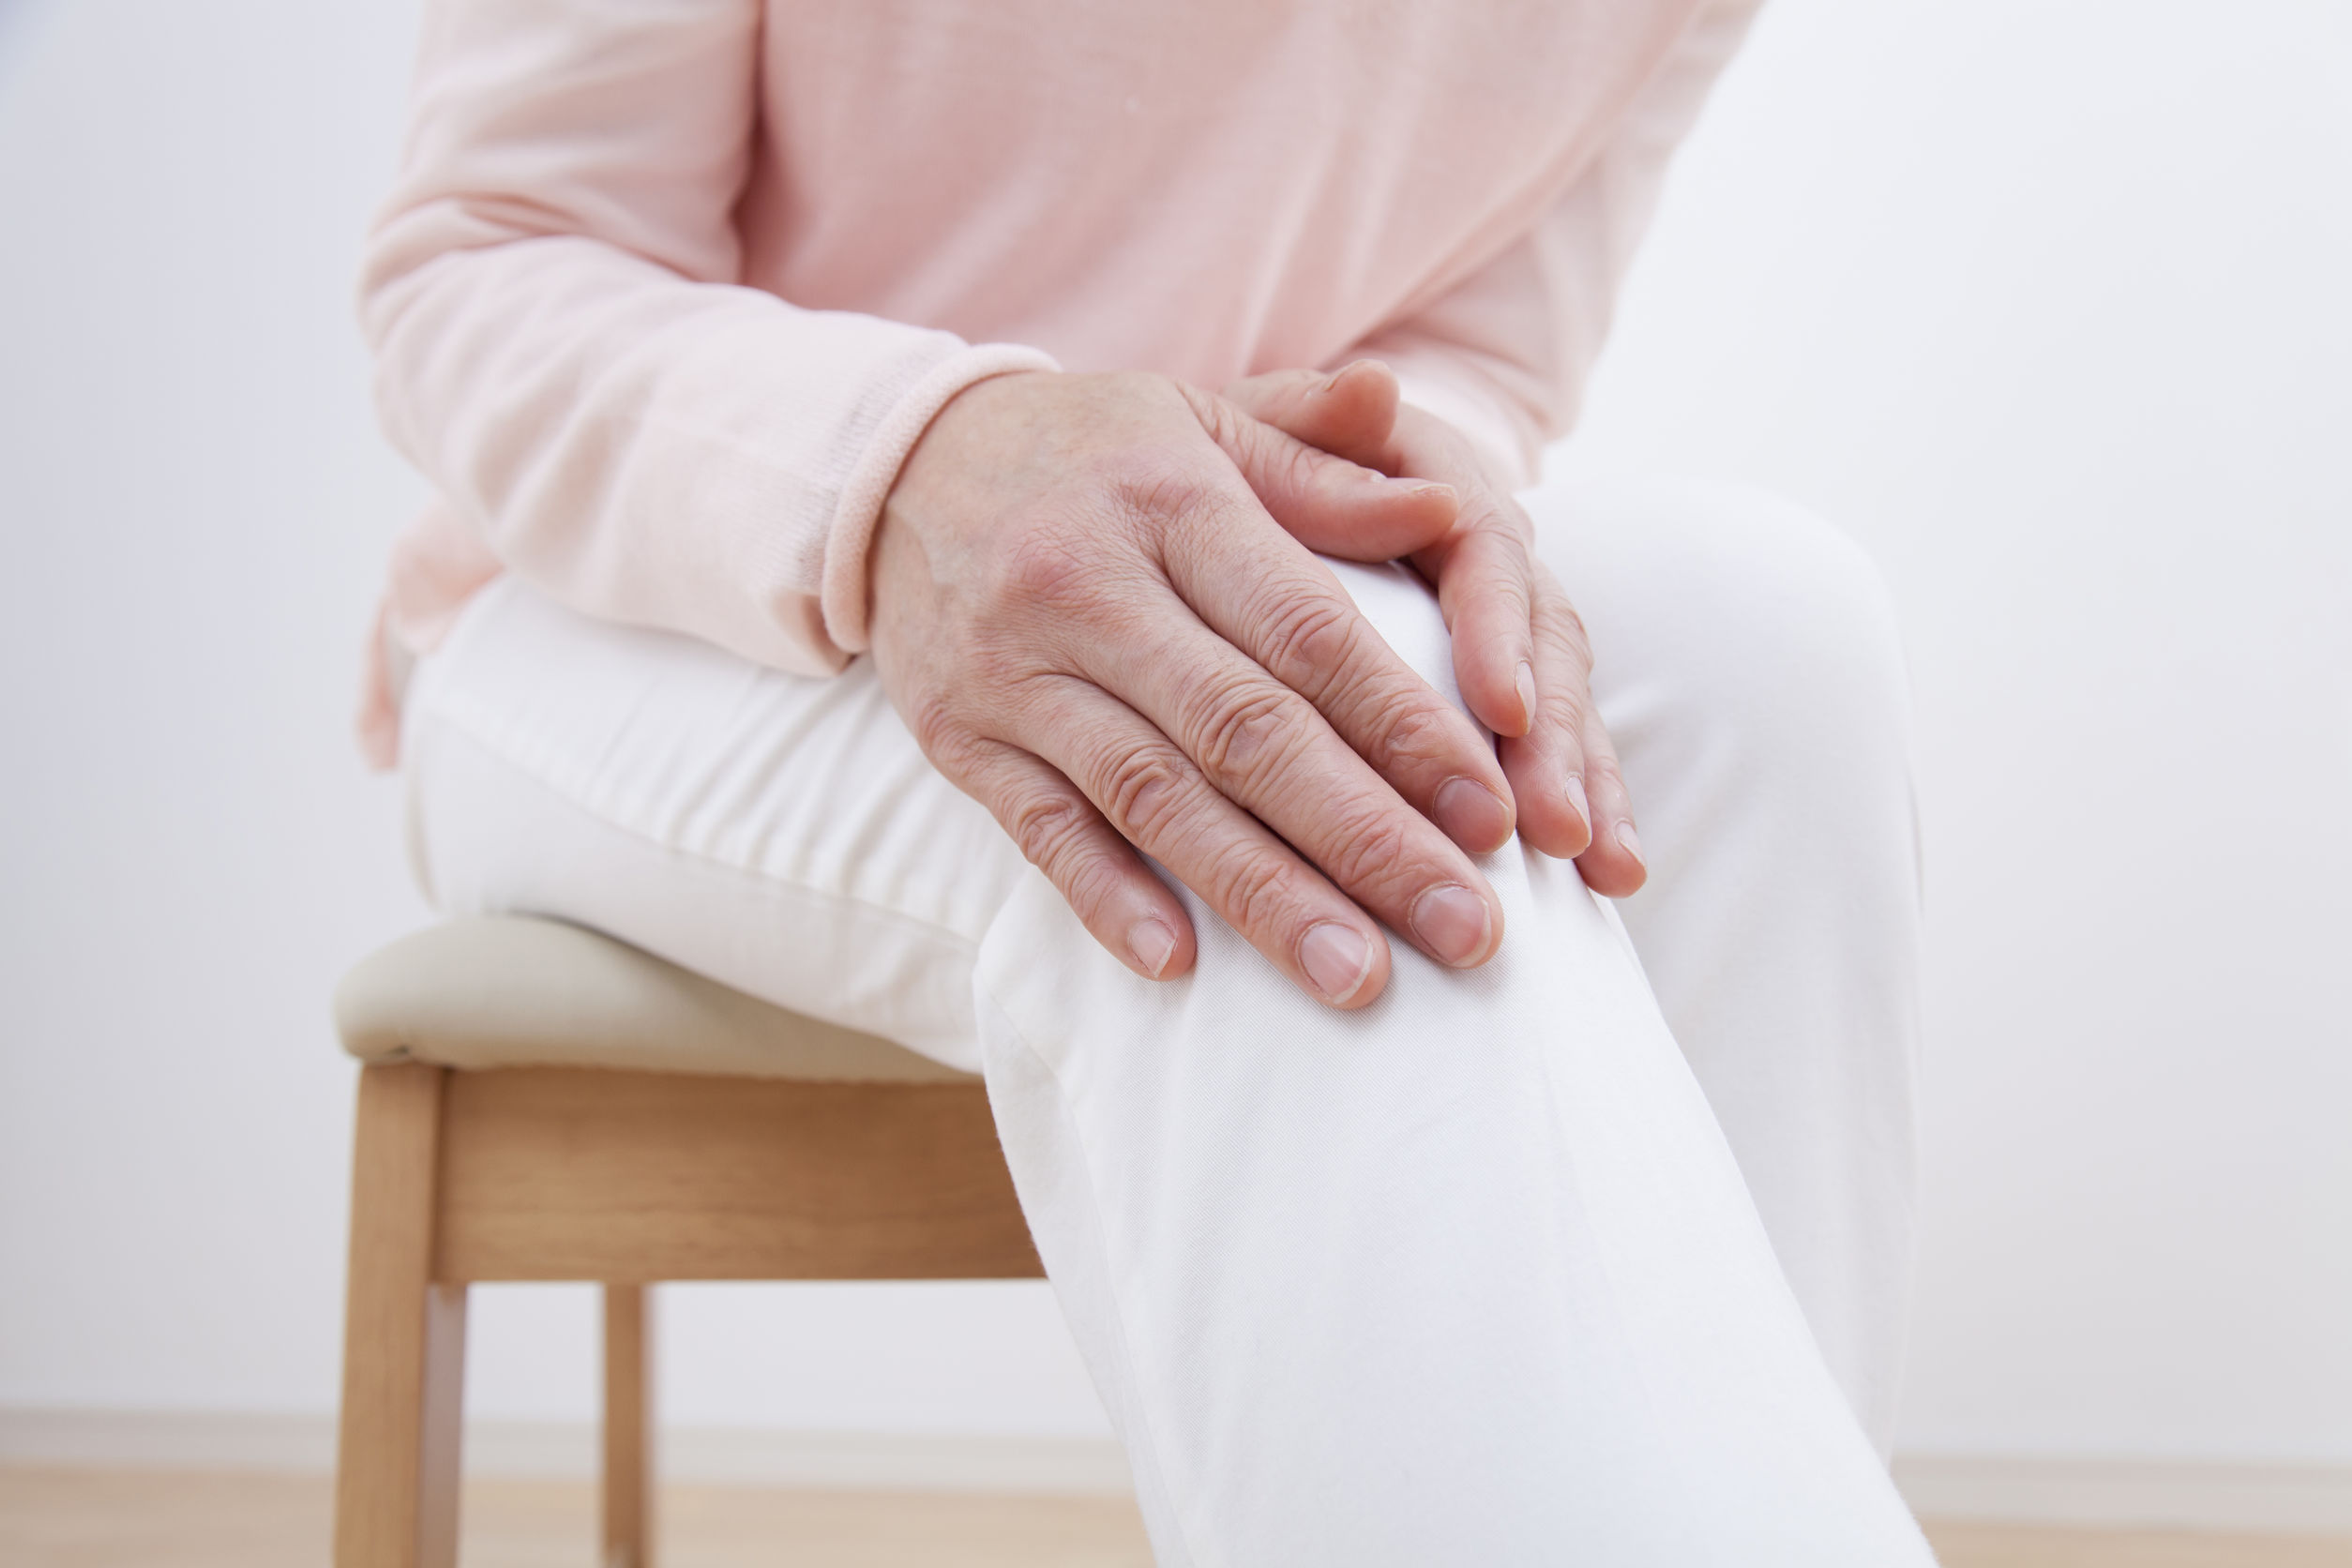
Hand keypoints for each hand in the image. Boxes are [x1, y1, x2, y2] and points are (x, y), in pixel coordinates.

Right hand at [869, 369, 1518, 1006]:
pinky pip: (1039, 831)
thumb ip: (1325, 469)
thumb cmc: (1094, 452)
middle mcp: (1086, 588)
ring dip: (1262, 898)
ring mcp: (1013, 671)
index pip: (1306, 631)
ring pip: (1153, 798)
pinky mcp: (957, 739)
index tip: (1492, 817)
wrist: (897, 465)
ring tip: (1358, 979)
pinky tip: (1180, 966)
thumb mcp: (1206, 419)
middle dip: (1366, 841)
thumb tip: (1448, 512)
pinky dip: (1108, 898)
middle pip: (1245, 733)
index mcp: (1170, 501)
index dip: (1404, 729)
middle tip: (1467, 931)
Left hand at [1226, 362, 1645, 895]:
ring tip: (1597, 864)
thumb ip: (1302, 426)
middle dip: (1554, 738)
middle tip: (1554, 825)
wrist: (1239, 482)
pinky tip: (1612, 877)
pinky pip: (1554, 744)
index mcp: (1430, 475)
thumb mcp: (1246, 437)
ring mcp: (1501, 615)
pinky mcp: (1503, 681)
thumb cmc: (1226, 469)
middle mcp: (1484, 544)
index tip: (1502, 707)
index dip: (1497, 629)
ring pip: (1561, 697)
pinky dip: (1587, 807)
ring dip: (1583, 782)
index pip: (1484, 547)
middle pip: (1542, 637)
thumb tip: (1371, 387)